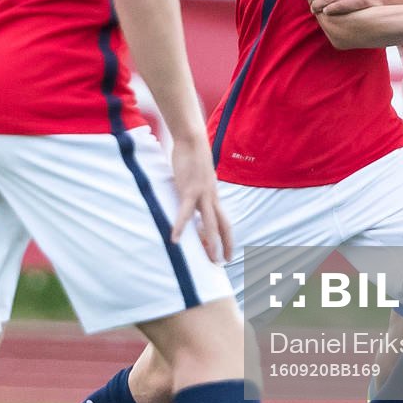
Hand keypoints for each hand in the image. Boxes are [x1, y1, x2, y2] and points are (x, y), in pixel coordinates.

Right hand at [168, 137, 234, 263]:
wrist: (192, 140)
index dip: (227, 237)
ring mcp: (202, 195)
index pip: (223, 220)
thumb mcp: (197, 177)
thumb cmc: (192, 156)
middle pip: (223, 225)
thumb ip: (196, 190)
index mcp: (213, 195)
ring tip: (212, 259)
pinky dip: (181, 227)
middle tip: (225, 262)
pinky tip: (175, 239)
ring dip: (212, 242)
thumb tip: (191, 199)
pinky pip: (185, 213)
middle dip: (225, 244)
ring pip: (210, 223)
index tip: (227, 251)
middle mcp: (211, 197)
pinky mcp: (189, 190)